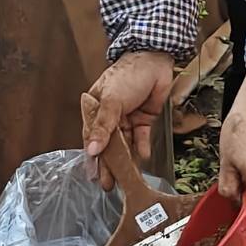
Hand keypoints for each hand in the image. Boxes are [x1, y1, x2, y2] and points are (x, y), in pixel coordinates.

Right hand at [82, 51, 173, 187]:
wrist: (155, 60)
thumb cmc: (127, 75)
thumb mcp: (111, 101)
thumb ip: (103, 127)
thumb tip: (92, 150)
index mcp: (95, 109)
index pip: (91, 137)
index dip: (93, 156)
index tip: (94, 175)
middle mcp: (110, 116)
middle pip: (108, 144)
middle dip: (109, 165)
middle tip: (108, 185)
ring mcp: (126, 118)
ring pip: (124, 144)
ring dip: (125, 160)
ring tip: (126, 178)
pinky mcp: (143, 119)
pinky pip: (141, 137)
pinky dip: (141, 147)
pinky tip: (142, 157)